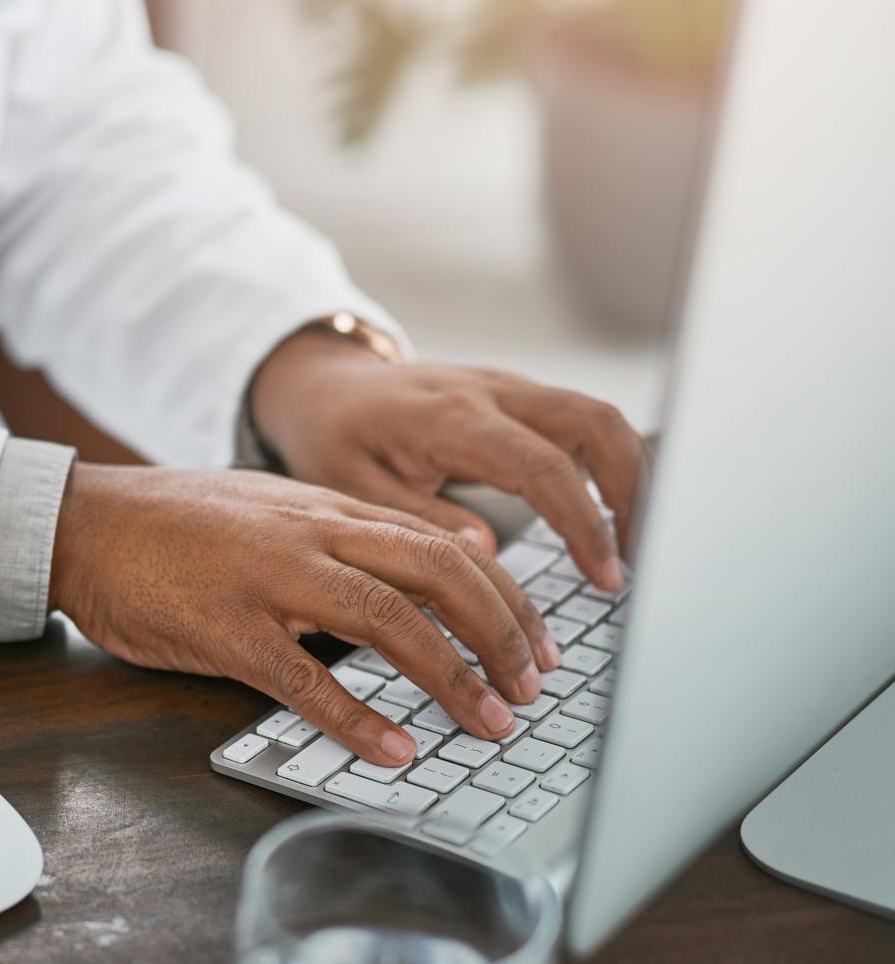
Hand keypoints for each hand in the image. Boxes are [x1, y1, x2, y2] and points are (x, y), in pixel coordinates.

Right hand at [49, 465, 557, 766]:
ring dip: (452, 677)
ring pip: (389, 619)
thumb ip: (338, 541)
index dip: (509, 597)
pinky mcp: (226, 629)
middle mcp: (313, 535)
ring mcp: (270, 580)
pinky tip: (394, 752)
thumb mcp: (271, 514)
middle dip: (502, 634)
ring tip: (488, 723)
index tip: (540, 646)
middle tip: (532, 690)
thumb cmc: (174, 526)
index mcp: (329, 509)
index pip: (448, 543)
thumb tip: (412, 584)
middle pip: (440, 572)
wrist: (83, 523)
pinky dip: (358, 719)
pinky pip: (305, 678)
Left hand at [249, 329, 647, 591]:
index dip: (585, 524)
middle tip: (639, 560)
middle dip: (634, 491)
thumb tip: (486, 552)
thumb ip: (418, 520)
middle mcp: (491, 392)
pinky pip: (581, 420)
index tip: (608, 576)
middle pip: (597, 423)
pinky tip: (613, 514)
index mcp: (451, 418)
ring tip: (634, 545)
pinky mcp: (518, 397)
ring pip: (599, 416)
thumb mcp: (352, 486)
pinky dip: (609, 463)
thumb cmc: (333, 439)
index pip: (544, 467)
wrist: (324, 387)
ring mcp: (510, 388)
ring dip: (631, 476)